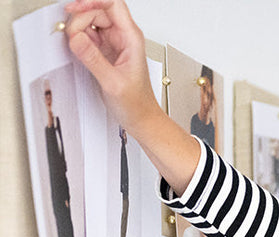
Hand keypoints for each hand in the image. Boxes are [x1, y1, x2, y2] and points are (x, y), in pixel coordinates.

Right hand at [64, 0, 158, 133]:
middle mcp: (124, 36)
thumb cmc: (137, 105)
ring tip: (77, 46)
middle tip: (73, 37)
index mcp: (131, 38)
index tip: (75, 9)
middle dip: (81, 19)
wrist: (142, 119)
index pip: (112, 3)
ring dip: (78, 29)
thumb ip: (93, 59)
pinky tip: (78, 50)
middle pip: (97, 10)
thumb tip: (76, 38)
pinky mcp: (106, 51)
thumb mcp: (113, 83)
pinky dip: (79, 39)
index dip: (92, 1)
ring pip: (90, 21)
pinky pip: (88, 35)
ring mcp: (114, 43)